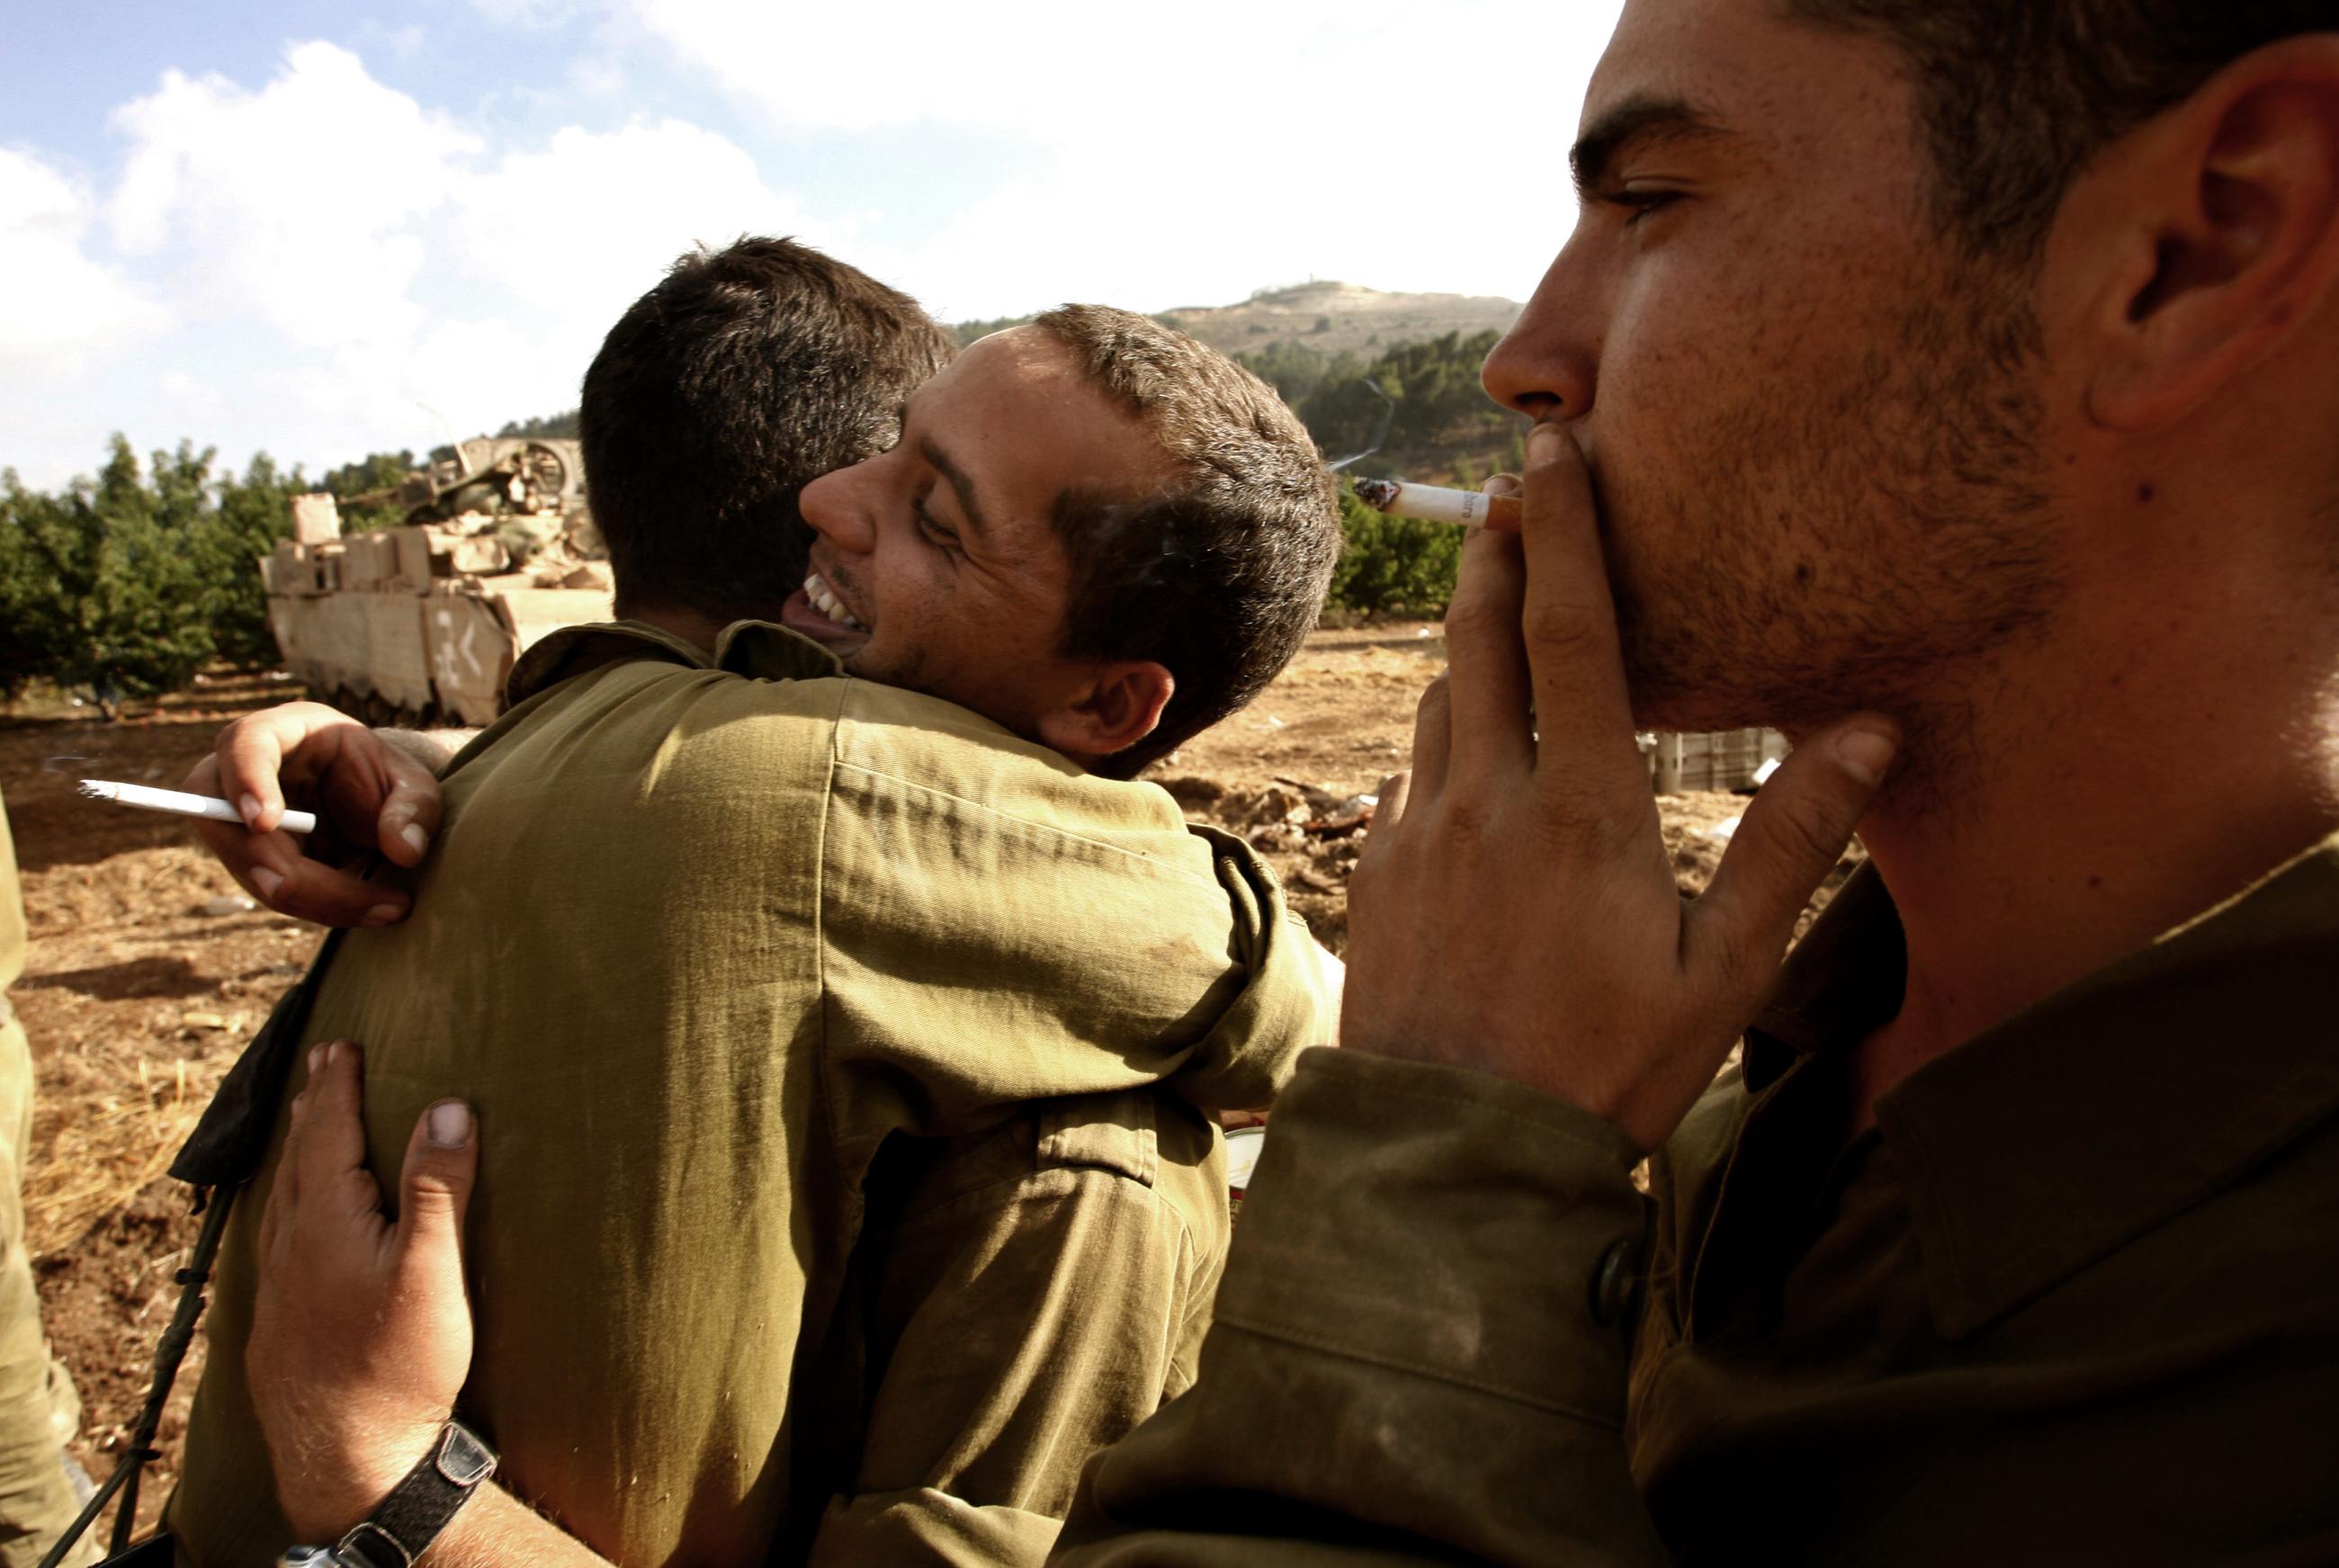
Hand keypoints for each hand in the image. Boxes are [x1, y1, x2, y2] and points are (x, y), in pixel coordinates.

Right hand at [181, 702, 443, 924]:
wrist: (374, 805)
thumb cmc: (387, 780)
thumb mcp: (415, 784)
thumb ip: (415, 809)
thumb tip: (404, 851)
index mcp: (280, 732)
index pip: (244, 744)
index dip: (247, 781)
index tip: (264, 822)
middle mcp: (242, 774)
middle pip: (230, 822)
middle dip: (283, 869)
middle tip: (341, 900)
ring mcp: (238, 821)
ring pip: (252, 868)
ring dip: (313, 898)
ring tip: (386, 908)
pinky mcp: (252, 859)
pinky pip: (274, 890)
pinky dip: (321, 907)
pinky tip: (373, 910)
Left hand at [250, 1041, 478, 1539]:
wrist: (346, 1459)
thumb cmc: (398, 1367)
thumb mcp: (433, 1272)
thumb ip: (439, 1187)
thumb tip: (448, 1108)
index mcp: (327, 1224)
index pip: (328, 1136)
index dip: (338, 1089)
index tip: (342, 1046)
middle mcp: (291, 1247)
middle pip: (297, 1160)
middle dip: (313, 1108)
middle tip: (320, 1066)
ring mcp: (277, 1287)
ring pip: (280, 1198)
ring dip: (295, 1151)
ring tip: (304, 1124)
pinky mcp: (278, 1321)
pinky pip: (274, 1235)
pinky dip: (285, 1200)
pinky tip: (291, 1218)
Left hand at [1340, 426, 1896, 1150]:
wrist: (1453, 1155)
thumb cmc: (1606, 1072)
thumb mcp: (1722, 972)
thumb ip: (1790, 846)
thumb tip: (1869, 734)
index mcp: (1582, 808)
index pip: (1575, 634)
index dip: (1568, 534)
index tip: (1555, 453)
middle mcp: (1487, 797)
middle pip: (1483, 638)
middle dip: (1498, 553)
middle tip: (1510, 494)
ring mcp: (1418, 832)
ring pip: (1438, 700)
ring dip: (1466, 644)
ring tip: (1493, 607)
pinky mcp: (1375, 872)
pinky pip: (1405, 773)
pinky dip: (1437, 739)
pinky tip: (1457, 750)